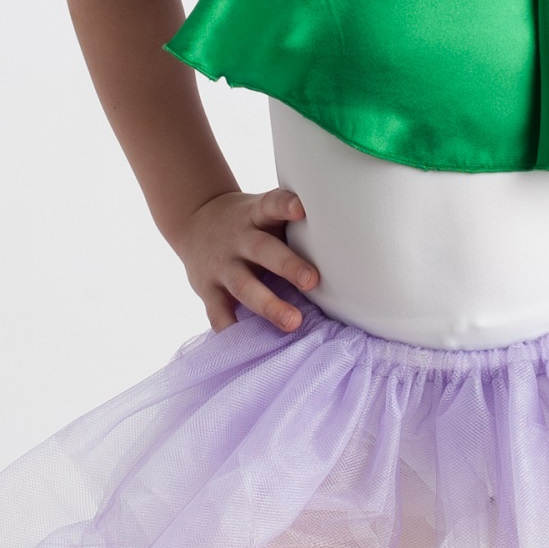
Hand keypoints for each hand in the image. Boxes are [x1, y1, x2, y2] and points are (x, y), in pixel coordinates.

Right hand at [176, 186, 321, 333]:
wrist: (195, 220)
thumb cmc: (250, 222)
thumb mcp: (265, 211)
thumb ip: (296, 222)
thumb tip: (353, 238)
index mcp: (256, 215)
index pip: (271, 205)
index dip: (285, 206)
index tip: (303, 209)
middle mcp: (239, 239)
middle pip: (263, 250)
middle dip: (287, 265)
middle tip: (313, 281)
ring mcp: (222, 265)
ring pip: (244, 286)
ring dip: (269, 304)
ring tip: (293, 322)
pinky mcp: (207, 289)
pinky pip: (219, 312)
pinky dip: (231, 328)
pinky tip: (247, 342)